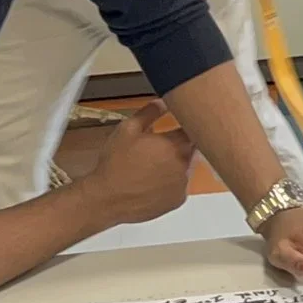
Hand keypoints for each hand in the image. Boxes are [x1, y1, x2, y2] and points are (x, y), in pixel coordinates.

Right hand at [83, 101, 196, 224]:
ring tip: (155, 165)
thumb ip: (149, 112)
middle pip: (193, 148)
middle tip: (162, 146)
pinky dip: (173, 182)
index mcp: (175, 144)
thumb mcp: (127, 129)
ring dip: (178, 163)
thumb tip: (164, 102)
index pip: (195, 129)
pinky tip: (155, 181)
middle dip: (182, 144)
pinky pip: (181, 186)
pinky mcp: (178, 200)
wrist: (107, 198)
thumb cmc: (116, 163)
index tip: (180, 124)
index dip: (188, 125)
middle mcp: (185, 164)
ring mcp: (183, 184)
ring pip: (188, 167)